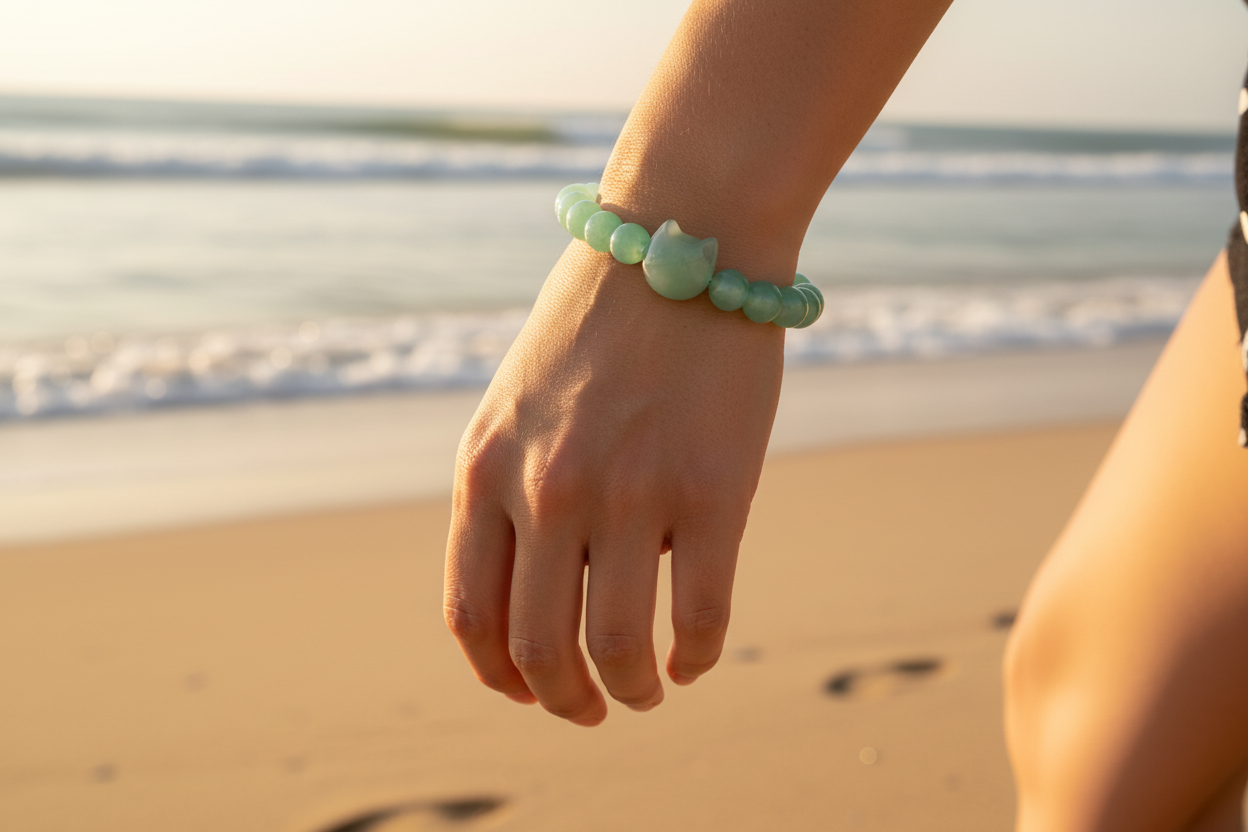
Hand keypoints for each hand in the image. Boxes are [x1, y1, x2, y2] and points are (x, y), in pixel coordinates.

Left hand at [443, 240, 783, 724]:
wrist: (682, 236)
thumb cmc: (600, 319)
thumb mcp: (518, 399)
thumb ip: (508, 485)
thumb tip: (533, 585)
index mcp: (485, 467)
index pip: (471, 614)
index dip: (498, 675)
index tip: (529, 691)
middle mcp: (546, 489)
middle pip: (539, 649)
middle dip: (563, 702)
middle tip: (590, 711)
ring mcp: (630, 494)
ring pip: (617, 649)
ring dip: (631, 691)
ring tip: (648, 692)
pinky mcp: (714, 492)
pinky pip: (702, 617)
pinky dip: (698, 657)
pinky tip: (696, 659)